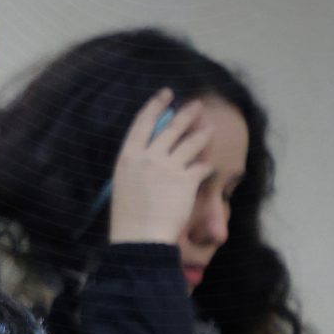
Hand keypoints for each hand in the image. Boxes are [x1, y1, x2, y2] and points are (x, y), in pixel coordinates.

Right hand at [107, 91, 215, 246]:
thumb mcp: (123, 185)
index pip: (142, 124)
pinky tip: (210, 167)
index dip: (155, 106)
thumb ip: (137, 168)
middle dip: (186, 113)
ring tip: (210, 127)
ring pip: (190, 142)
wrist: (140, 238)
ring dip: (202, 133)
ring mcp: (168, 167)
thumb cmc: (126, 218)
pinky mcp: (186, 180)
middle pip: (171, 128)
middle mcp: (148, 157)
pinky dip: (206, 166)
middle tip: (196, 105)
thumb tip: (149, 158)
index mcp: (128, 158)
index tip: (165, 95)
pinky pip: (201, 166)